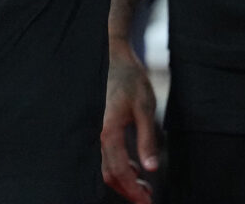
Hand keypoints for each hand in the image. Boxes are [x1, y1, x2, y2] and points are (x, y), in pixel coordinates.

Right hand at [100, 38, 159, 203]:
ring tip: (144, 184)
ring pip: (104, 167)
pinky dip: (118, 166)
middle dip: (128, 190)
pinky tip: (134, 166)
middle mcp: (96, 134)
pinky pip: (103, 155)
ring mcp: (93, 131)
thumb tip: (151, 169)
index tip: (147, 201)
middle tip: (147, 197)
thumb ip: (147, 139)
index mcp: (108, 131)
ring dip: (123, 179)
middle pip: (108, 174)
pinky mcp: (96, 128)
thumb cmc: (130, 78)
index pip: (120, 171)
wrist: (111, 56)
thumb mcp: (145, 107)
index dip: (133, 190)